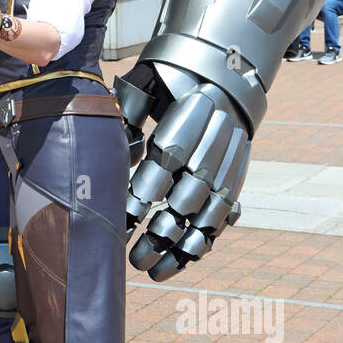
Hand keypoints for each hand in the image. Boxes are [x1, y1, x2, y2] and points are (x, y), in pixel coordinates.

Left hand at [114, 71, 250, 281]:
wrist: (225, 73)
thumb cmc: (172, 79)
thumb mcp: (149, 81)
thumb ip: (128, 109)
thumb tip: (107, 139)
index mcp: (190, 121)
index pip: (165, 164)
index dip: (142, 192)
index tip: (119, 218)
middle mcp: (212, 148)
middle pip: (188, 196)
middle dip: (157, 229)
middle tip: (126, 254)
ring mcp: (226, 170)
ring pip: (206, 216)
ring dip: (176, 246)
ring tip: (144, 268)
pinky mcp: (234, 184)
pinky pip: (220, 222)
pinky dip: (199, 245)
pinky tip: (174, 265)